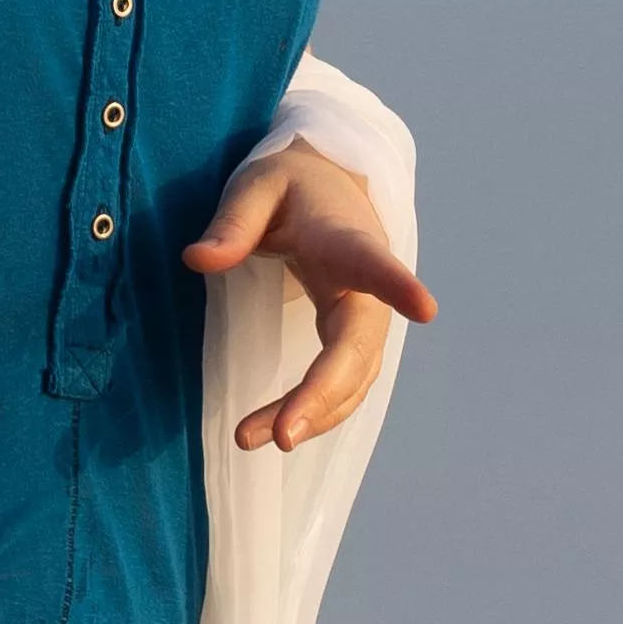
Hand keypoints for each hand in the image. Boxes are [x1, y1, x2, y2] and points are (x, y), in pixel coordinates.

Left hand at [181, 149, 436, 450]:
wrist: (332, 191)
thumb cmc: (294, 187)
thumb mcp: (258, 185)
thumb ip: (233, 223)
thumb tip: (197, 260)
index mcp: (347, 239)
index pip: (374, 262)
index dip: (398, 286)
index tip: (425, 309)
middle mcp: (365, 288)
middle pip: (359, 345)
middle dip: (324, 391)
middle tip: (282, 435)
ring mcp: (365, 320)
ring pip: (352, 378)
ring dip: (311, 414)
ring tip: (248, 438)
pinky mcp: (351, 341)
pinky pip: (342, 387)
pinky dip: (312, 413)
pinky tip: (270, 431)